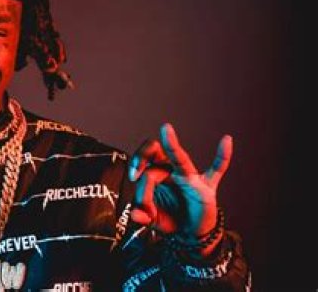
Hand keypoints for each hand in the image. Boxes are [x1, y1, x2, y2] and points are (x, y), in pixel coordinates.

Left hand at [128, 123, 231, 239]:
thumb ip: (143, 215)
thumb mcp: (153, 219)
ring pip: (180, 158)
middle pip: (155, 152)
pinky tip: (227, 140)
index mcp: (155, 175)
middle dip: (141, 157)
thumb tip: (134, 214)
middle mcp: (171, 171)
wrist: (191, 233)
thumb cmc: (170, 219)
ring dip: (172, 146)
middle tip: (135, 175)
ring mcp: (190, 178)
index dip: (140, 186)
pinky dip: (223, 156)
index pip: (145, 173)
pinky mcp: (207, 186)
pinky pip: (217, 169)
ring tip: (165, 129)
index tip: (137, 201)